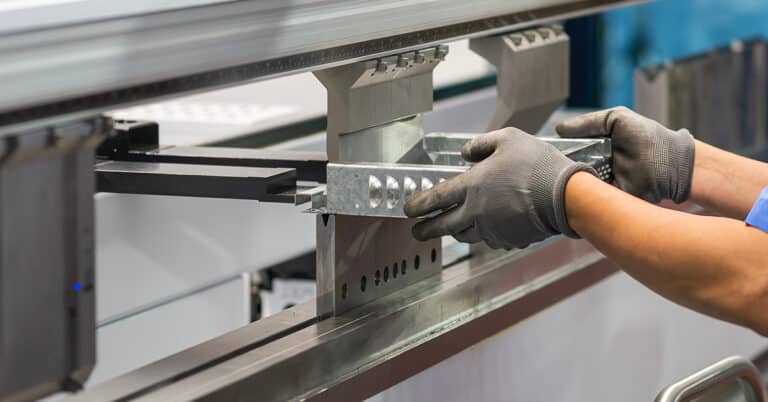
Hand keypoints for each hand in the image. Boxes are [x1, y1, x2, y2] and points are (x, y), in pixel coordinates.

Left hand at [404, 128, 595, 248]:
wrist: (565, 197)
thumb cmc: (537, 164)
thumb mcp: (508, 139)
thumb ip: (481, 145)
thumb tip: (466, 153)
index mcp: (471, 187)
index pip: (435, 199)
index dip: (418, 205)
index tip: (408, 210)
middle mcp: (476, 212)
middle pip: (442, 226)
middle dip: (426, 230)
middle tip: (417, 232)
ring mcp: (492, 229)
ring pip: (465, 235)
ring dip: (454, 232)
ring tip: (450, 229)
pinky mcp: (509, 239)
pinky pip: (490, 239)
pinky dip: (484, 233)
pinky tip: (488, 226)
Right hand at [556, 107, 694, 203]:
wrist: (672, 162)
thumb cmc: (647, 137)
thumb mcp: (617, 119)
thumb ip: (588, 123)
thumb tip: (559, 129)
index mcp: (593, 148)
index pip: (567, 152)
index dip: (556, 153)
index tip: (544, 154)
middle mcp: (594, 166)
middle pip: (568, 170)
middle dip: (559, 170)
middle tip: (548, 170)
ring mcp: (600, 184)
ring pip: (577, 186)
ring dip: (568, 184)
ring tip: (556, 182)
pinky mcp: (609, 200)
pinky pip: (591, 201)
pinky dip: (583, 197)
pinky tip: (574, 193)